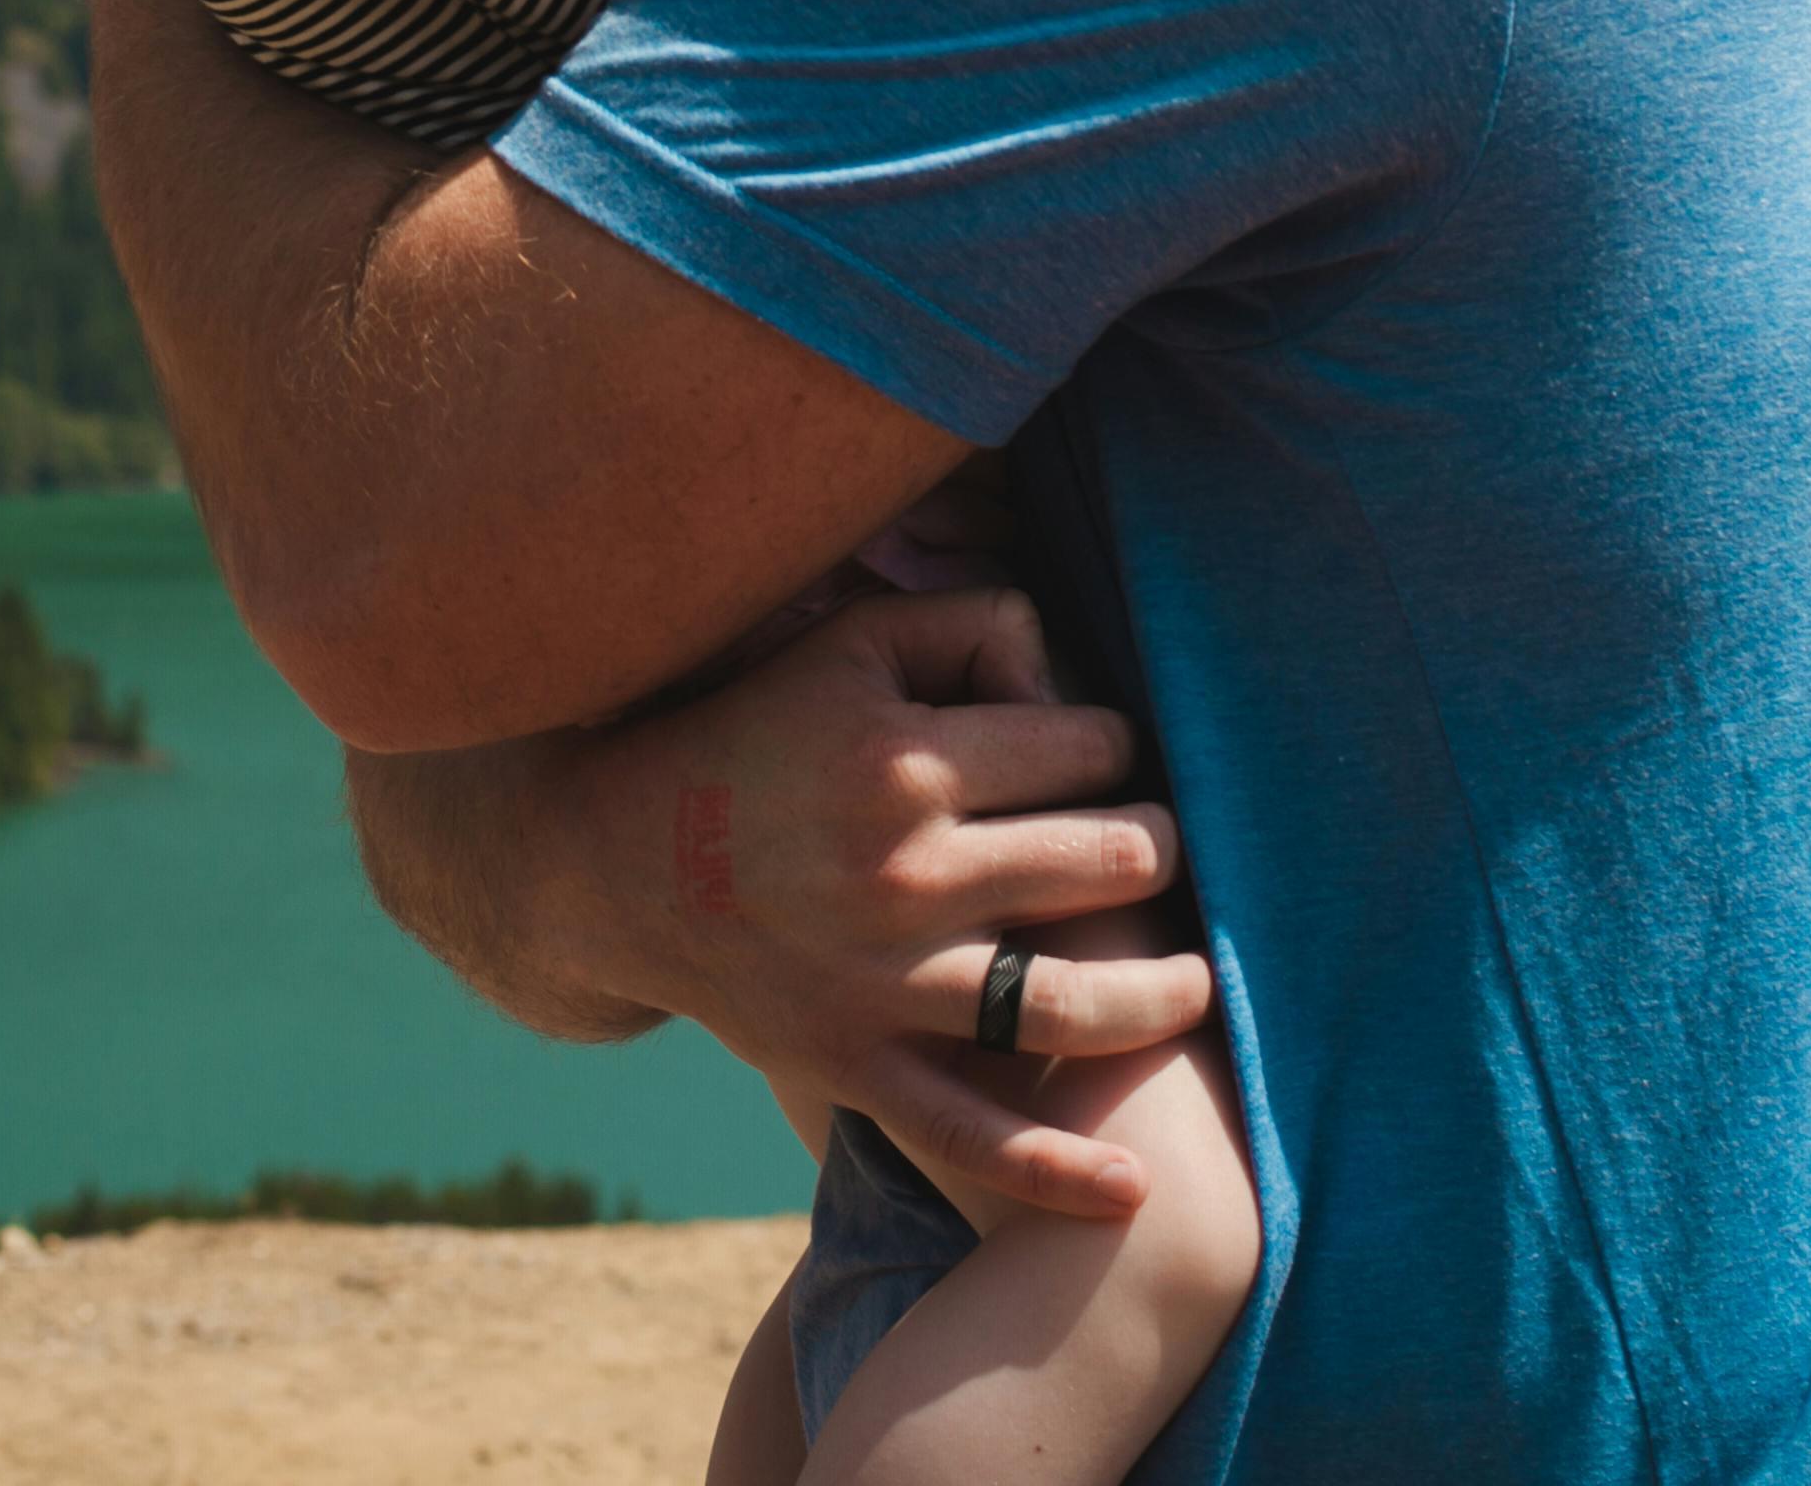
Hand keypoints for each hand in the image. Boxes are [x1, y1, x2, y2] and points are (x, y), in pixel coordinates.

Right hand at [584, 581, 1212, 1219]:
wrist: (619, 863)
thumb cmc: (756, 732)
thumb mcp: (854, 640)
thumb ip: (974, 624)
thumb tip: (1071, 668)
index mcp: (909, 763)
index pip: (1090, 749)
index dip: (1113, 746)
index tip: (1097, 759)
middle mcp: (908, 877)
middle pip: (1108, 863)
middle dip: (1156, 849)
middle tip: (1151, 850)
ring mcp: (885, 983)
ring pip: (1072, 1006)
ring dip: (1160, 992)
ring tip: (1191, 979)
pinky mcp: (856, 1065)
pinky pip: (971, 1134)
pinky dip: (1057, 1172)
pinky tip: (1134, 1186)